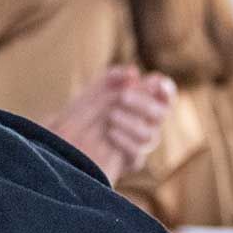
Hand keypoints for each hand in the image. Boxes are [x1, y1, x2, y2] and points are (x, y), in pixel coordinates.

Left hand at [48, 66, 175, 178]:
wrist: (66, 139)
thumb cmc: (85, 109)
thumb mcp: (96, 90)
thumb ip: (113, 78)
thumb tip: (133, 71)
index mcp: (144, 104)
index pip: (166, 96)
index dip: (166, 89)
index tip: (156, 83)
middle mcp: (147, 124)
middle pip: (161, 114)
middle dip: (144, 103)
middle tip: (123, 96)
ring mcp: (140, 144)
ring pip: (150, 135)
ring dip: (132, 123)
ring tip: (111, 115)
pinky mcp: (130, 161)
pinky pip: (138, 155)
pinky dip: (125, 142)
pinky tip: (110, 132)